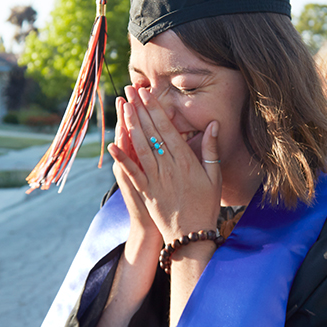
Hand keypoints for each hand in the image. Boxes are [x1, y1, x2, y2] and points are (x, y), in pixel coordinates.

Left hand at [111, 86, 221, 243]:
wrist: (192, 236)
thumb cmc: (206, 205)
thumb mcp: (215, 176)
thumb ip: (211, 149)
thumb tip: (213, 124)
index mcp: (186, 161)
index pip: (167, 129)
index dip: (155, 109)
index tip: (147, 93)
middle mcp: (169, 167)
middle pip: (151, 133)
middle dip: (140, 109)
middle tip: (130, 90)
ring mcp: (155, 180)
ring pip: (140, 147)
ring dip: (130, 126)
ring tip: (123, 107)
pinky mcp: (146, 192)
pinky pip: (131, 172)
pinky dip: (121, 159)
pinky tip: (111, 145)